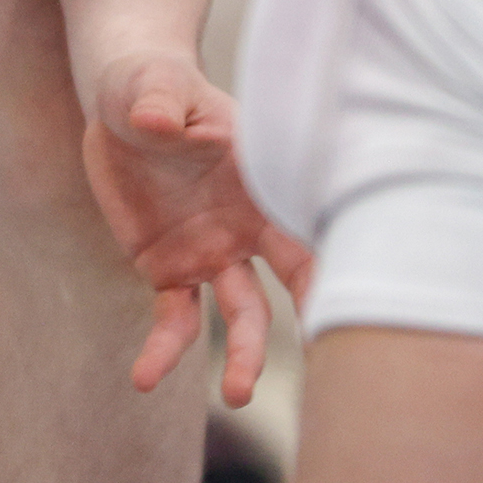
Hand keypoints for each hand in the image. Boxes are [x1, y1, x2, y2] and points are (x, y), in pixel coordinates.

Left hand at [79, 49, 312, 406]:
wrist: (123, 104)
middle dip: (317, 310)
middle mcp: (250, 221)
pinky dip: (163, 352)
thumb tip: (156, 119)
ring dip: (246, 354)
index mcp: (262, 175)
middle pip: (297, 272)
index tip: (359, 289)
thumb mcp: (152, 86)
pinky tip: (144, 378)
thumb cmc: (151, 85)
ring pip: (245, 312)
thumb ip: (159, 102)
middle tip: (334, 358)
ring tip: (238, 396)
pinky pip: (175, 320)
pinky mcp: (172, 270)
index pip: (310, 214)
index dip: (338, 249)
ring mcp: (216, 250)